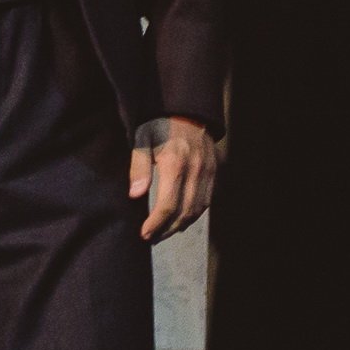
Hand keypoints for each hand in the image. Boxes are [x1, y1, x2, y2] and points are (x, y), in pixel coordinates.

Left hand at [130, 117, 216, 242]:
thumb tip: (135, 195)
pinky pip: (206, 201)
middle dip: (167, 229)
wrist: (189, 112)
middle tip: (152, 238)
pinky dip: (194, 214)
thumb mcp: (143, 141)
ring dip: (181, 225)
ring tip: (164, 232)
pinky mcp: (213, 173)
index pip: (168, 205)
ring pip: (197, 209)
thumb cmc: (160, 127)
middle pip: (184, 212)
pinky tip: (181, 219)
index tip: (144, 233)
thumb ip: (139, 168)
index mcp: (175, 164)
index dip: (156, 224)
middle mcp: (194, 171)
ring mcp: (207, 173)